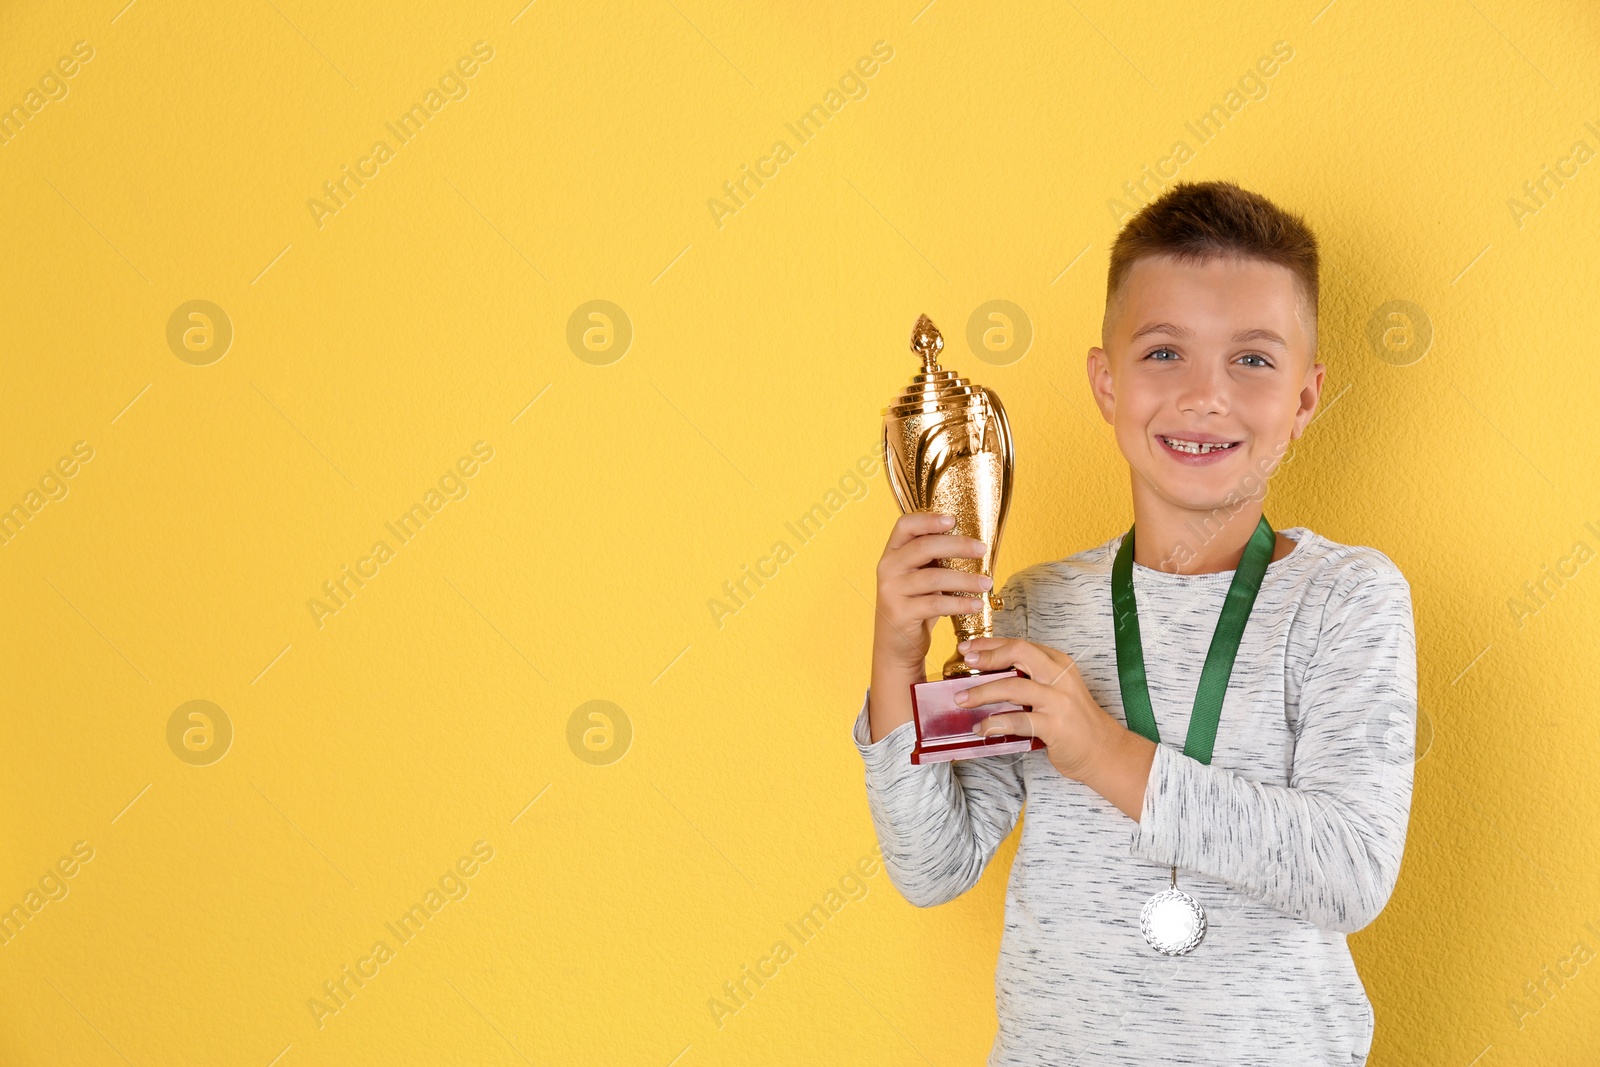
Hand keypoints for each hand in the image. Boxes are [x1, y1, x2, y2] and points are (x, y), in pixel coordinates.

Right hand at [870, 511, 992, 674]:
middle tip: (982, 550)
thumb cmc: (915, 606)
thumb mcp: (920, 578)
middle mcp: (887, 569)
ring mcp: (891, 591)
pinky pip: (936, 605)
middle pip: (923, 547)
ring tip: (987, 583)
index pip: (905, 526)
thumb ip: (935, 561)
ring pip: (933, 578)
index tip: (953, 520)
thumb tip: (973, 545)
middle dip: (957, 546)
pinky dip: (960, 604)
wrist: (896, 645)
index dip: (928, 519)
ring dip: (965, 579)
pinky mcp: (900, 614)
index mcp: (892, 554)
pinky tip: (977, 605)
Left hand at [955, 636, 1138, 785]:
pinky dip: (995, 724)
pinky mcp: (1055, 726)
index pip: (1020, 644)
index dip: (991, 644)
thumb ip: (1030, 680)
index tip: (968, 648)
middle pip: (1018, 654)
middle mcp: (1060, 677)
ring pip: (1013, 687)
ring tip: (962, 701)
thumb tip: (987, 678)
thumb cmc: (1074, 721)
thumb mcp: (1056, 690)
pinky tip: (981, 728)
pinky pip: (1018, 721)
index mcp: (1058, 663)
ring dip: (982, 693)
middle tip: (965, 664)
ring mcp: (1058, 701)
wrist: (1104, 751)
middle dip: (987, 656)